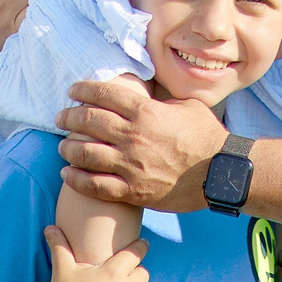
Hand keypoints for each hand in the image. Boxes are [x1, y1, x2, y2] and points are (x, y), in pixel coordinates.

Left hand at [55, 76, 224, 212]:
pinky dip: (76, 179)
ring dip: (68, 147)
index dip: (83, 90)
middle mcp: (134, 136)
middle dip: (69, 117)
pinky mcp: (132, 190)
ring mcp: (131, 165)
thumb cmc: (206, 136)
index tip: (72, 91)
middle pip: (88, 121)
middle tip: (61, 117)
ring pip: (85, 153)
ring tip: (63, 146)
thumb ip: (160, 99)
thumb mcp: (185, 105)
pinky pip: (95, 185)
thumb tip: (145, 93)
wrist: (220, 172)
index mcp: (146, 112)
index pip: (104, 95)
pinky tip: (68, 174)